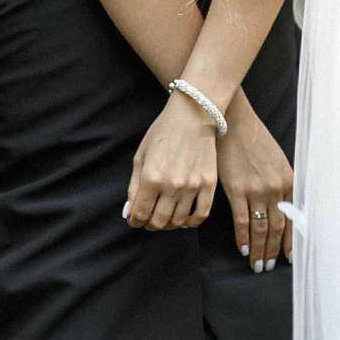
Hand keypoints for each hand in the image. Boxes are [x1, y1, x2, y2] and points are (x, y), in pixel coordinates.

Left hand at [126, 96, 219, 230]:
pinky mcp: (209, 183)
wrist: (192, 114)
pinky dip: (191, 222)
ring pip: (178, 221)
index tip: (135, 219)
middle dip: (150, 224)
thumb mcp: (141, 157)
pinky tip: (185, 219)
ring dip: (168, 224)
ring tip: (165, 216)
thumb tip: (129, 214)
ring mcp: (193, 185)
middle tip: (149, 219)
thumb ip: (134, 187)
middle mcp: (172, 185)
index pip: (139, 215)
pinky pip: (202, 214)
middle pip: (158, 222)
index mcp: (151, 177)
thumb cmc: (163, 133)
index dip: (134, 221)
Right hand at [217, 104, 293, 271]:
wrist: (235, 122)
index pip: (292, 218)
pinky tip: (243, 249)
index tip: (289, 257)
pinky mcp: (236, 189)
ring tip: (257, 265)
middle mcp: (276, 188)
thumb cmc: (254, 139)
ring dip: (259, 250)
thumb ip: (281, 183)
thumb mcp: (277, 160)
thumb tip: (282, 206)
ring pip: (260, 228)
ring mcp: (256, 189)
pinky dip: (243, 237)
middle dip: (274, 250)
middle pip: (277, 227)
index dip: (290, 240)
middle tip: (269, 267)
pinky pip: (242, 220)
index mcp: (288, 181)